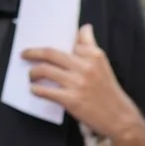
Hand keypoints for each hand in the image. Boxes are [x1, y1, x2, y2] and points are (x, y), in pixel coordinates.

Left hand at [23, 25, 143, 140]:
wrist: (120, 117)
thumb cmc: (109, 92)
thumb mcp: (103, 64)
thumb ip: (90, 46)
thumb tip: (84, 28)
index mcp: (94, 55)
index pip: (70, 42)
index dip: (55, 44)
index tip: (42, 47)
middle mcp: (85, 66)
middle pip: (51, 53)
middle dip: (33, 52)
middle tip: (25, 54)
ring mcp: (78, 83)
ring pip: (46, 70)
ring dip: (34, 72)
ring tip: (31, 75)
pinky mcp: (72, 100)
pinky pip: (47, 91)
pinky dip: (37, 90)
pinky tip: (34, 90)